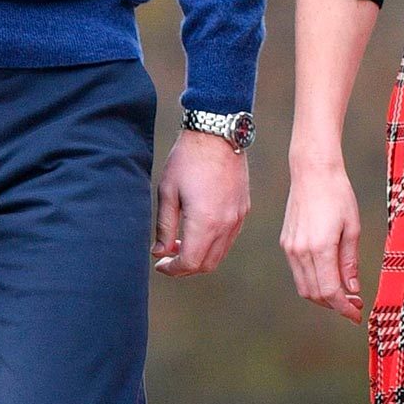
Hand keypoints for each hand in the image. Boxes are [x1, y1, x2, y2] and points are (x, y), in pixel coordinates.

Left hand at [152, 129, 249, 276]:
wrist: (217, 134)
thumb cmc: (187, 160)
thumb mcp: (167, 192)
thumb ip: (164, 227)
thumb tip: (160, 252)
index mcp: (205, 222)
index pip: (190, 262)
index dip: (172, 269)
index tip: (160, 264)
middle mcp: (225, 224)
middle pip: (207, 264)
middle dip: (185, 267)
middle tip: (168, 257)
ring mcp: (238, 218)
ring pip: (220, 254)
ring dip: (200, 257)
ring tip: (181, 244)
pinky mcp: (243, 210)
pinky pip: (229, 240)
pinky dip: (213, 245)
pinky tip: (198, 232)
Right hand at [281, 157, 362, 323]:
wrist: (312, 171)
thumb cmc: (337, 195)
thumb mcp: (353, 228)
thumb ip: (350, 262)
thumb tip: (352, 289)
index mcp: (320, 248)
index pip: (330, 292)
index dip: (344, 308)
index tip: (357, 314)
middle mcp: (300, 251)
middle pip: (315, 294)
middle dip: (335, 305)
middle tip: (354, 304)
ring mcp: (290, 248)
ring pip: (304, 287)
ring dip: (323, 296)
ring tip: (343, 293)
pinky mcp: (286, 242)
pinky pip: (298, 272)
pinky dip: (313, 281)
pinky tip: (329, 276)